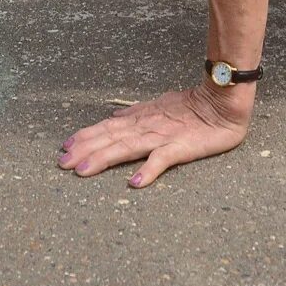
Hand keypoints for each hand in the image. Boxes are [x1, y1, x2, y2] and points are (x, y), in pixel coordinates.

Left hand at [59, 85, 252, 187]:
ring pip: (127, 147)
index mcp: (141, 118)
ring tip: (84, 171)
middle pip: (110, 138)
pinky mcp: (181, 147)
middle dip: (85, 150)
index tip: (65, 147)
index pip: (107, 127)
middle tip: (62, 163)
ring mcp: (163, 136)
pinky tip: (134, 182)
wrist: (223, 103)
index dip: (86, 136)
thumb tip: (111, 118)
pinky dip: (148, 170)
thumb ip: (135, 114)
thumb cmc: (193, 106)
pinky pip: (163, 159)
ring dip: (104, 158)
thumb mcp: (158, 105)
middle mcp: (146, 126)